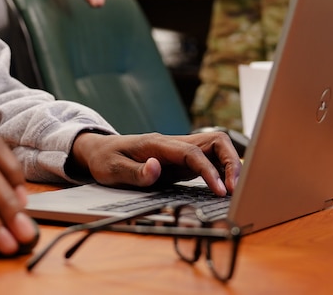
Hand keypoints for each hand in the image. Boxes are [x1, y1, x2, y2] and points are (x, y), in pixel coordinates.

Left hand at [70, 131, 240, 195]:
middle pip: (214, 141)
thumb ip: (135, 172)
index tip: (219, 190)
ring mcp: (179, 150)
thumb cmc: (105, 159)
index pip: (192, 152)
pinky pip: (209, 160)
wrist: (99, 151)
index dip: (209, 170)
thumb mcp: (112, 169)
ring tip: (234, 190)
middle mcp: (173, 143)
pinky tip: (224, 188)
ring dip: (229, 166)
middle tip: (234, 189)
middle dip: (230, 162)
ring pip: (216, 149)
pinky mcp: (181, 160)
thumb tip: (156, 168)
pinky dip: (221, 171)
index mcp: (157, 144)